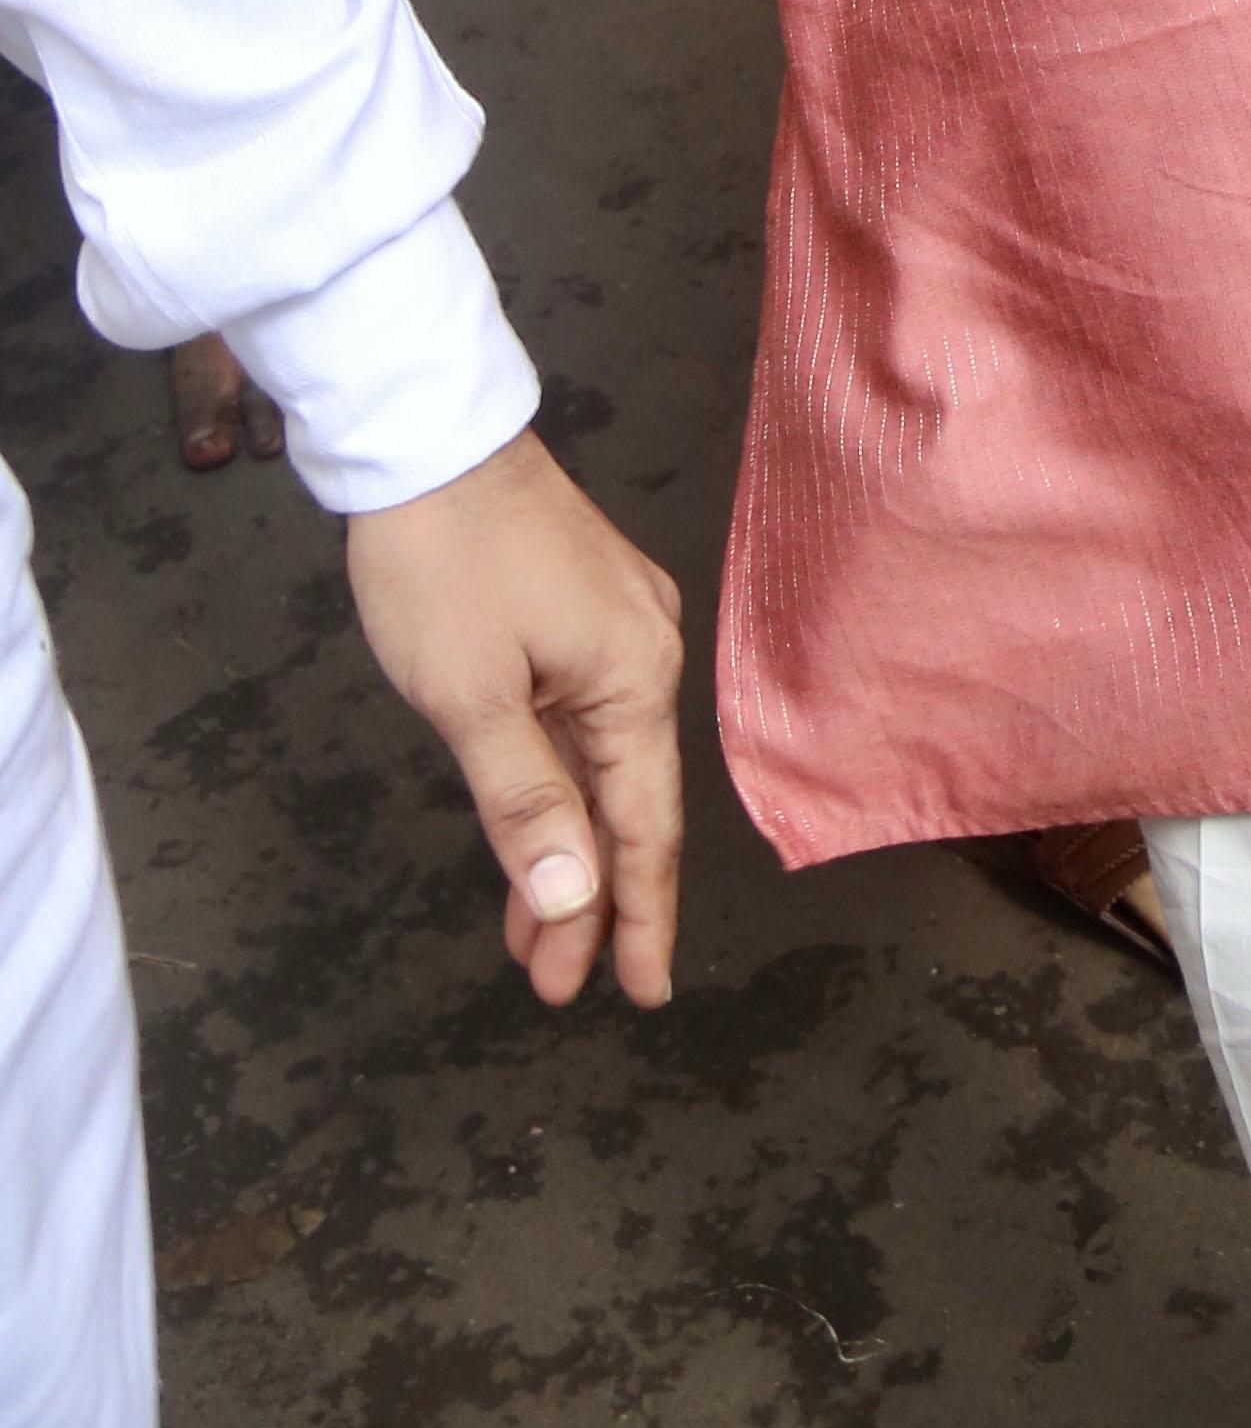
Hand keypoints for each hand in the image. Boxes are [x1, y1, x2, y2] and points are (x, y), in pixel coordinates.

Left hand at [346, 427, 683, 1009]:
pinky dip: (557, 785)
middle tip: (551, 983)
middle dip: (590, 898)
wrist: (427, 435)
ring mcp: (615, 625)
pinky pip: (580, 722)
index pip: (645, 827)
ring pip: (599, 764)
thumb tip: (578, 900)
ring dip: (567, 846)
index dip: (640, 916)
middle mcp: (645, 652)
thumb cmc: (445, 564)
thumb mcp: (471, 697)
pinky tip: (532, 826)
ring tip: (531, 934)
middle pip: (626, 800)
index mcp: (635, 677)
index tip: (642, 993)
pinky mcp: (582, 608)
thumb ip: (528, 804)